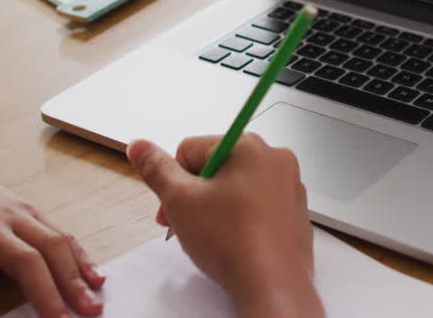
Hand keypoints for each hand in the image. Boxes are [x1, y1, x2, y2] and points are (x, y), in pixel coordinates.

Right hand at [127, 135, 321, 316]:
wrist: (272, 286)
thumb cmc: (232, 243)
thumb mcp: (179, 200)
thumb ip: (156, 169)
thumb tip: (139, 147)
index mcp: (248, 145)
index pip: (190, 149)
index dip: (174, 181)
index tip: (173, 207)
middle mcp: (274, 158)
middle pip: (214, 167)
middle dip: (195, 195)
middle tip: (188, 224)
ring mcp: (288, 185)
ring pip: (235, 187)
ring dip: (216, 207)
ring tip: (212, 236)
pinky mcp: (294, 211)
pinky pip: (257, 205)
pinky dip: (241, 218)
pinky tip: (234, 241)